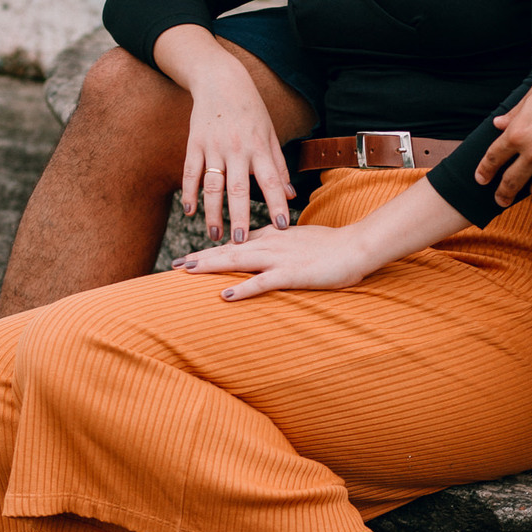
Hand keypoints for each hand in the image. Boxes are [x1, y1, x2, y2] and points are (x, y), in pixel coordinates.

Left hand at [172, 222, 371, 300]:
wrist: (356, 246)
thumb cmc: (332, 246)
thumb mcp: (299, 240)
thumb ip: (280, 244)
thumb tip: (264, 249)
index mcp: (272, 236)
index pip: (234, 243)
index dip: (209, 250)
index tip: (188, 256)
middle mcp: (269, 244)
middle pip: (227, 251)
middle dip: (199, 258)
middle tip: (174, 265)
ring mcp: (279, 258)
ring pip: (237, 261)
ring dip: (210, 267)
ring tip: (186, 272)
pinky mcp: (291, 274)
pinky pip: (262, 283)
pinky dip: (242, 289)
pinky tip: (224, 296)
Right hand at [182, 60, 295, 243]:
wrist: (221, 80)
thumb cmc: (251, 110)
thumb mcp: (270, 134)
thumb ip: (278, 165)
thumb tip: (291, 194)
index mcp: (259, 147)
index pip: (271, 180)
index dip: (277, 204)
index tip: (282, 226)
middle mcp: (237, 148)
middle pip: (238, 189)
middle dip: (240, 217)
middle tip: (241, 243)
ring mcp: (214, 146)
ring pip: (212, 185)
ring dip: (213, 213)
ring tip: (215, 235)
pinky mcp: (194, 143)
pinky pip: (191, 172)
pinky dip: (189, 193)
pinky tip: (190, 212)